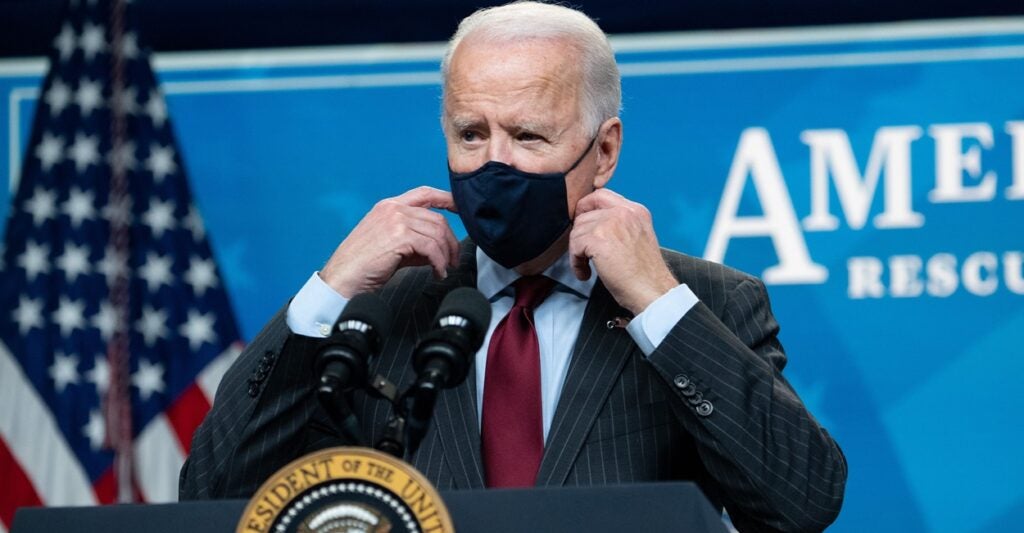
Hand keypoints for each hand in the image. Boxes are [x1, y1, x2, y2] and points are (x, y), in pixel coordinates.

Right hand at [320, 186, 459, 297]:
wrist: (342, 278)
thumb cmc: (362, 266)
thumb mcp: (391, 246)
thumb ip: (414, 242)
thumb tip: (437, 249)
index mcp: (389, 206)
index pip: (425, 193)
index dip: (447, 199)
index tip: (460, 209)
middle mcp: (393, 208)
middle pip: (437, 218)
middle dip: (450, 241)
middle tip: (452, 260)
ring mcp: (396, 220)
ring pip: (437, 232)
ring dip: (446, 254)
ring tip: (444, 269)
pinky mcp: (399, 236)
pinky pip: (432, 247)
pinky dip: (439, 262)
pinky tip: (437, 272)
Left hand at [570, 188, 677, 314]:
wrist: (652, 290)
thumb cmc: (644, 274)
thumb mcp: (637, 238)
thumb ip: (619, 226)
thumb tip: (592, 225)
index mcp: (635, 210)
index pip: (601, 195)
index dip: (586, 208)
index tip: (581, 224)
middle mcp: (624, 212)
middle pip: (585, 215)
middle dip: (580, 236)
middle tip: (584, 253)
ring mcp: (611, 223)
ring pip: (577, 231)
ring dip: (577, 252)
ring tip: (587, 267)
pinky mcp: (598, 238)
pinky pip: (574, 246)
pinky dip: (576, 262)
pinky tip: (586, 273)